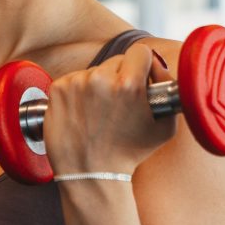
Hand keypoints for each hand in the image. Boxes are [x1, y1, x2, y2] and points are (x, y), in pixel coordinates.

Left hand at [44, 44, 175, 176]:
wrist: (90, 172)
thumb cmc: (129, 153)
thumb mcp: (165, 126)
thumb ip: (166, 88)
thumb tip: (156, 64)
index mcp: (129, 84)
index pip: (140, 52)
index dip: (142, 65)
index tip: (139, 78)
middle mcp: (100, 79)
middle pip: (116, 61)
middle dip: (119, 77)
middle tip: (118, 103)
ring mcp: (76, 83)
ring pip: (93, 71)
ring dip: (97, 85)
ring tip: (98, 113)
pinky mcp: (57, 88)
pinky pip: (73, 80)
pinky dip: (77, 92)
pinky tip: (82, 113)